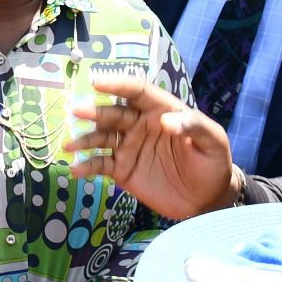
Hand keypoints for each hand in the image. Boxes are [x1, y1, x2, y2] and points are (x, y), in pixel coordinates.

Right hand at [67, 75, 237, 219]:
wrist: (207, 200)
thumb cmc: (213, 163)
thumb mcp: (213, 142)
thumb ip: (194, 126)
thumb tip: (166, 120)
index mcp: (161, 110)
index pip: (137, 91)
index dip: (118, 84)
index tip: (97, 81)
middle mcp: (140, 125)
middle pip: (114, 113)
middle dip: (95, 112)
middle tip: (78, 111)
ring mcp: (129, 147)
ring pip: (102, 138)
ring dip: (84, 139)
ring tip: (69, 145)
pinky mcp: (122, 169)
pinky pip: (100, 165)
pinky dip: (86, 166)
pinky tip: (75, 169)